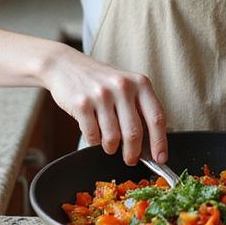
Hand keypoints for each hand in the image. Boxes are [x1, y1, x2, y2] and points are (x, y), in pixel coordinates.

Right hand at [40, 49, 166, 165]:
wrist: (65, 65)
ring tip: (109, 145)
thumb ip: (139, 108)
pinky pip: (92, 136)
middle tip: (131, 159)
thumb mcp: (125, 85)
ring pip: (113, 138)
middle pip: (135, 133)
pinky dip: (94, 142)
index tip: (160, 158)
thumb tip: (150, 144)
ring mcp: (101, 95)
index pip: (156, 117)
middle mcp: (122, 87)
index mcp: (139, 83)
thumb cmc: (100, 81)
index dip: (160, 142)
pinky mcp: (82, 103)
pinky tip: (94, 135)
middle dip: (133, 152)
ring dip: (111, 148)